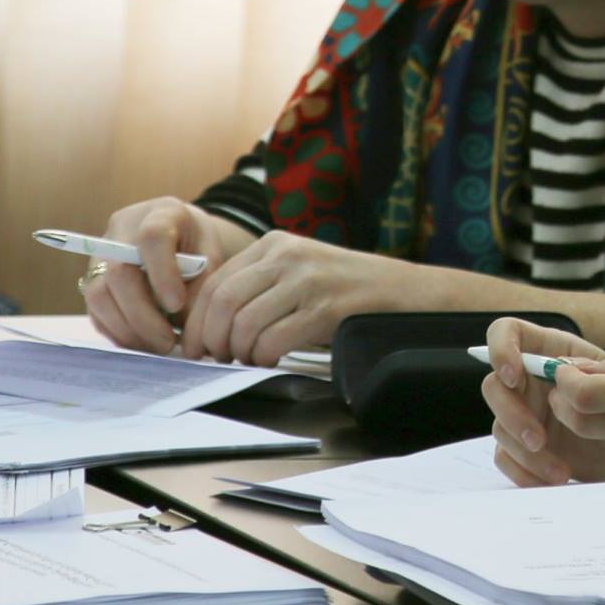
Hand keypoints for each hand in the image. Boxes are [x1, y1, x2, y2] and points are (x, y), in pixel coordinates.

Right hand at [84, 198, 250, 354]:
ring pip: (98, 295)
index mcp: (161, 212)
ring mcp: (101, 253)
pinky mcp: (91, 279)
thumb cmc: (199, 246)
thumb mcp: (211, 255)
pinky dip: (117, 331)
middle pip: (118, 272)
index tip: (177, 304)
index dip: (163, 273)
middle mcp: (123, 229)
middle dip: (142, 314)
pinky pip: (94, 310)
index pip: (153, 238)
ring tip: (157, 347)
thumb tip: (185, 325)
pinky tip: (142, 343)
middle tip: (168, 342)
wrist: (179, 235)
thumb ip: (202, 283)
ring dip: (127, 328)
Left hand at [180, 232, 407, 364]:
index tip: (196, 347)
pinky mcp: (328, 308)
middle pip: (223, 301)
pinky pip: (275, 339)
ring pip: (245, 322)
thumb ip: (261, 284)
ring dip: (239, 351)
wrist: (408, 290)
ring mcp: (310, 280)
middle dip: (211, 339)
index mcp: (276, 243)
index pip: (216, 282)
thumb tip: (211, 323)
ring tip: (249, 359)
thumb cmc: (351, 288)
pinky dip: (264, 358)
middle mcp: (289, 256)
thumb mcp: (301, 271)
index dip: (197, 321)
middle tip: (216, 359)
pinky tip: (273, 360)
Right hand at [479, 318, 604, 486]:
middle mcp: (528, 380)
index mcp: (547, 349)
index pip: (506, 332)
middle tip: (539, 440)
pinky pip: (506, 458)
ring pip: (499, 427)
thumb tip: (564, 374)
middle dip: (512, 414)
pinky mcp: (522, 445)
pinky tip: (554, 480)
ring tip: (561, 472)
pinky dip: (525, 473)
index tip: (515, 376)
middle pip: (493, 386)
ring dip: (526, 453)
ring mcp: (522, 412)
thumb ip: (593, 374)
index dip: (501, 349)